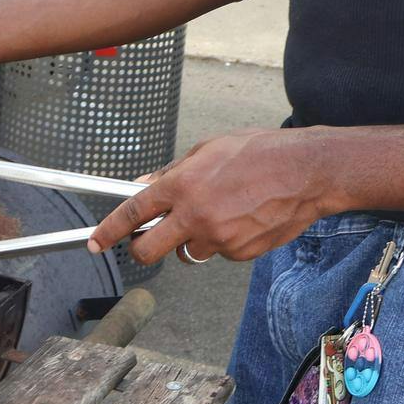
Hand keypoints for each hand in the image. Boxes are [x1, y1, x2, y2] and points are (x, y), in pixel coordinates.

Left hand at [88, 129, 331, 264]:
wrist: (307, 172)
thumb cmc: (258, 153)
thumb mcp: (207, 150)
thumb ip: (171, 173)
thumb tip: (142, 186)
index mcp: (182, 185)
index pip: (132, 213)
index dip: (108, 230)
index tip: (95, 242)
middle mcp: (196, 215)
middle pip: (148, 250)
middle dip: (141, 248)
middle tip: (148, 239)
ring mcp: (219, 238)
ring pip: (187, 252)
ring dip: (191, 240)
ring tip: (218, 213)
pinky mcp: (240, 253)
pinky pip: (219, 253)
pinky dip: (223, 241)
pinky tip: (242, 218)